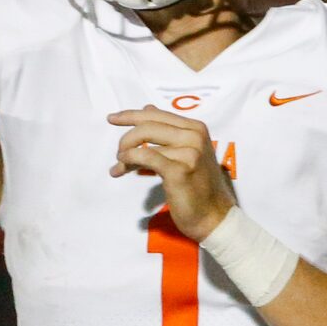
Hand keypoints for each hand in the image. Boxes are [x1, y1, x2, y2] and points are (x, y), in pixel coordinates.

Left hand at [108, 107, 234, 241]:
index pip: (157, 115)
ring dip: (125, 155)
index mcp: (196, 128)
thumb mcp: (187, 152)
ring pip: (144, 141)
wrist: (214, 217)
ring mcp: (189, 152)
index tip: (112, 118)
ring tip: (119, 168)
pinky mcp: (180, 170)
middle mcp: (194, 136)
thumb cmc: (198, 187)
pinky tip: (122, 168)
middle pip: (148, 125)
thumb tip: (147, 108)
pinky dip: (129, 160)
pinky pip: (145, 157)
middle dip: (126, 137)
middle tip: (117, 152)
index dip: (131, 115)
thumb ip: (168, 131)